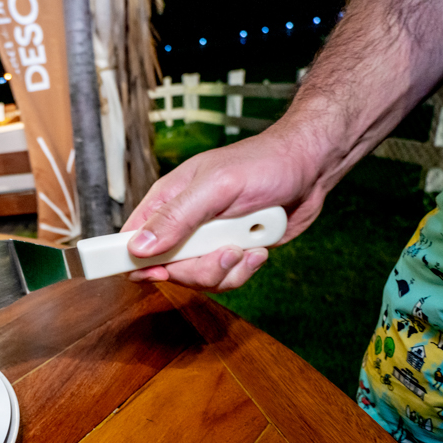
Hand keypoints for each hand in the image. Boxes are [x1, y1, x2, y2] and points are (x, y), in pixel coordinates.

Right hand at [122, 126, 327, 291]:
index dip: (135, 261)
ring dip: (226, 270)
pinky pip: (224, 279)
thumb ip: (176, 218)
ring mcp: (206, 240)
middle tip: (226, 251)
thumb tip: (139, 247)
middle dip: (198, 269)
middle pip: (167, 269)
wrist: (311, 168)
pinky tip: (258, 250)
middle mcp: (182, 224)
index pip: (131, 238)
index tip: (153, 273)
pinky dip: (243, 270)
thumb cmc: (264, 163)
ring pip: (197, 278)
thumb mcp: (216, 187)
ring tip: (247, 248)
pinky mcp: (230, 252)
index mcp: (167, 201)